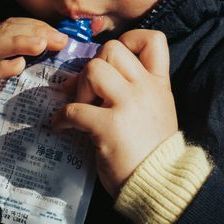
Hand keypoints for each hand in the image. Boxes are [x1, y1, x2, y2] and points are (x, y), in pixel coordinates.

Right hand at [0, 18, 70, 161]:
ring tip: (41, 44)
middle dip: (33, 32)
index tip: (61, 36)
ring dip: (17, 43)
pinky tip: (16, 66)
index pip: (10, 28)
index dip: (36, 27)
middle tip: (59, 39)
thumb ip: (22, 79)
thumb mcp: (2, 93)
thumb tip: (59, 72)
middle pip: (1, 32)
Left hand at [54, 30, 177, 196]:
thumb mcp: (158, 111)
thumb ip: (138, 90)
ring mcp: (127, 106)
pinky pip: (74, 109)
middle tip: (91, 91)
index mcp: (159, 84)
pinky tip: (62, 127)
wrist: (161, 184)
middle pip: (112, 49)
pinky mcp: (108, 127)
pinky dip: (62, 118)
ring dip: (80, 88)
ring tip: (82, 107)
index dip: (129, 40)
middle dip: (94, 66)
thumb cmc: (154, 151)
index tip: (114, 61)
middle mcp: (145, 89)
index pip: (154, 39)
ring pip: (93, 69)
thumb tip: (98, 76)